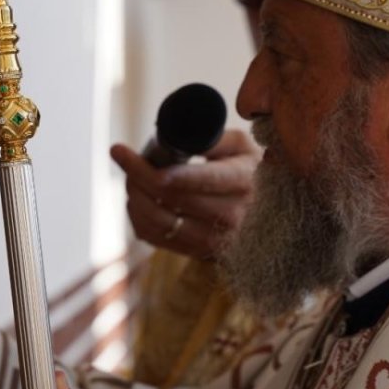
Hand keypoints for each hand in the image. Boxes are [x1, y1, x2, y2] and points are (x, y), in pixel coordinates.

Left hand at [110, 128, 260, 259]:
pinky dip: (138, 216)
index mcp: (243, 181)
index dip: (160, 169)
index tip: (128, 154)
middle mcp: (232, 215)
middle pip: (171, 197)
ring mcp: (214, 239)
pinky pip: (155, 236)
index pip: (199, 178)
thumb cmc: (248, 170)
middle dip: (138, 174)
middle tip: (121, 154)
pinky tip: (137, 198)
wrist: (266, 213)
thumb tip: (177, 136)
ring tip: (128, 176)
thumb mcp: (241, 145)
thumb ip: (213, 137)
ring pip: (158, 220)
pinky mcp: (198, 252)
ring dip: (134, 195)